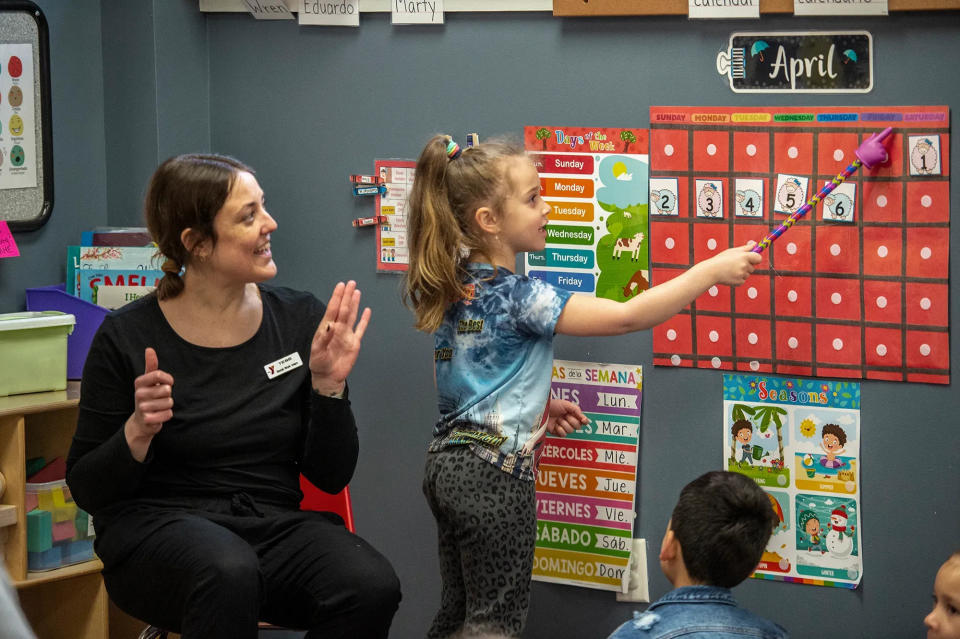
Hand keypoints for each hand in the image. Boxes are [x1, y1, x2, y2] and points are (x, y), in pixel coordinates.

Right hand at [125, 347, 173, 461]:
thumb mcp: (149, 381)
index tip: (168, 383)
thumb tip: (149, 349)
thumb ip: (151, 365)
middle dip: (168, 395)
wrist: (142, 420)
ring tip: (159, 407)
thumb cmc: (149, 396)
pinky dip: (167, 415)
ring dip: (168, 405)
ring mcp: (142, 407)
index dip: (168, 379)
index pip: (158, 374)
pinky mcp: (147, 420)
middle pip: (167, 389)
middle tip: (160, 398)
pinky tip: (159, 415)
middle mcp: (138, 394)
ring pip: (169, 402)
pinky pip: (168, 414)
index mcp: (139, 382)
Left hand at [310, 281, 371, 394]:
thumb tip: (330, 325)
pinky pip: (361, 329)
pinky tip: (366, 310)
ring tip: (356, 291)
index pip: (333, 309)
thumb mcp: (317, 352)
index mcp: (327, 328)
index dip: (337, 297)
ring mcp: (347, 335)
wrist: (328, 377)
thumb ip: (324, 338)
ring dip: (354, 303)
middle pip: (344, 309)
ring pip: (352, 315)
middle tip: (350, 283)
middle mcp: (338, 329)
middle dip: (347, 296)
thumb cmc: (319, 364)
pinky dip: (364, 320)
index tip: (340, 286)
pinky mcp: (354, 343)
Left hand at [546, 399, 588, 436]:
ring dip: (564, 424)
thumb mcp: (566, 404)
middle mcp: (568, 421)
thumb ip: (577, 410)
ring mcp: (562, 427)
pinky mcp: (556, 432)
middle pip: (578, 426)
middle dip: (572, 421)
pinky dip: (560, 429)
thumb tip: (586, 420)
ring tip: (557, 419)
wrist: (541, 409)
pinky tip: (555, 425)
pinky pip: (563, 435)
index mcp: (572, 414)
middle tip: (565, 416)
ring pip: (571, 431)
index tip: (583, 420)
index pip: (582, 420)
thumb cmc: (553, 405)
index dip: (584, 421)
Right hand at [706, 241, 761, 285]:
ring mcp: (742, 274)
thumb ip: (745, 248)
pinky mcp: (739, 282)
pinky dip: (737, 279)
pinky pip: (742, 280)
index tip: (753, 259)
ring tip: (730, 270)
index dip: (756, 259)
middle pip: (752, 267)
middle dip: (746, 266)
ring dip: (741, 273)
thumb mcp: (732, 251)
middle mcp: (744, 265)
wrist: (711, 271)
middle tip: (735, 264)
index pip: (758, 258)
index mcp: (744, 256)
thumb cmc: (721, 259)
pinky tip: (730, 275)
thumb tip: (754, 244)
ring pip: (747, 274)